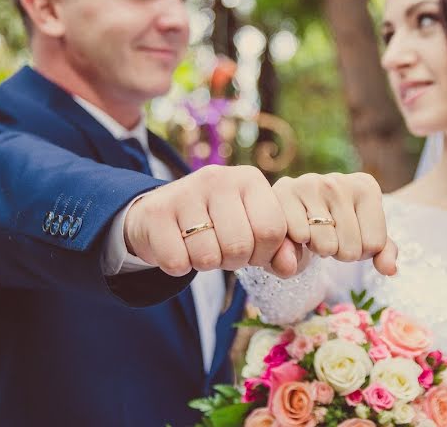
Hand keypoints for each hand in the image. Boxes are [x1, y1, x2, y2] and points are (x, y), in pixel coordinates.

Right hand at [123, 165, 293, 276]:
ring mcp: (185, 192)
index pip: (272, 229)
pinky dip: (178, 266)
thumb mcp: (251, 231)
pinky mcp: (156, 212)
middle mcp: (219, 178)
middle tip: (222, 250)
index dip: (264, 253)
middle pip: (240, 246)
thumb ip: (277, 249)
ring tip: (200, 247)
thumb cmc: (216, 225)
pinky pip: (177, 261)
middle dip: (233, 261)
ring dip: (205, 265)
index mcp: (250, 179)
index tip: (251, 251)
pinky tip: (176, 249)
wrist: (158, 215)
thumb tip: (290, 267)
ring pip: (208, 257)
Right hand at [271, 172, 397, 275]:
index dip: (361, 251)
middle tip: (328, 235)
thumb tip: (390, 269)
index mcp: (366, 187)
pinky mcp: (284, 191)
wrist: (294, 210)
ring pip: (326, 246)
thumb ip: (384, 254)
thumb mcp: (364, 236)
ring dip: (318, 248)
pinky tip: (295, 228)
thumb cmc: (335, 225)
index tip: (349, 235)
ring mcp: (311, 183)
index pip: (375, 245)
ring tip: (313, 232)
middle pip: (351, 249)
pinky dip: (296, 243)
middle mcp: (339, 181)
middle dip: (339, 252)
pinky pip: (300, 237)